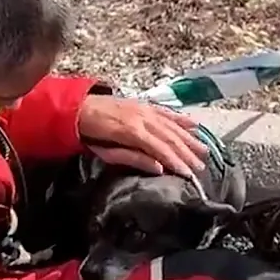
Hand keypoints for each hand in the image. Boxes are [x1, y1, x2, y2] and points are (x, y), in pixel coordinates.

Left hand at [78, 95, 208, 176]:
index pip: (160, 148)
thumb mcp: (106, 152)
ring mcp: (144, 109)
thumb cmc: (89, 135)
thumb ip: (133, 158)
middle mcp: (142, 117)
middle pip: (170, 137)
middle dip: (187, 154)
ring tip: (203, 152)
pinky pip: (167, 112)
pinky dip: (181, 119)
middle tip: (201, 169)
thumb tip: (159, 168)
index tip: (188, 175)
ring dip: (189, 139)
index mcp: (132, 130)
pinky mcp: (144, 104)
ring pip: (172, 125)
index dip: (176, 162)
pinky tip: (194, 125)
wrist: (76, 107)